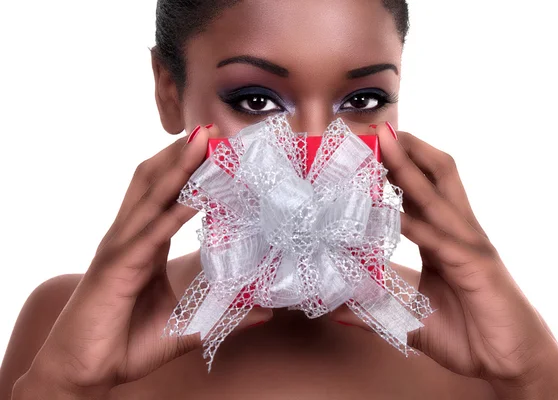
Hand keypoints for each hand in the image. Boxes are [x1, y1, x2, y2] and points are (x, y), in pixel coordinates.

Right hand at [20, 125, 271, 396]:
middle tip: (212, 128)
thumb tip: (266, 310)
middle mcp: (130, 236)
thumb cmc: (128, 342)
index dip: (187, 169)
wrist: (87, 371)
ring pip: (149, 194)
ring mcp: (122, 247)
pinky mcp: (118, 266)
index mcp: (144, 243)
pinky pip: (150, 231)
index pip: (165, 194)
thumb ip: (225, 315)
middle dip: (181, 152)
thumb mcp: (186, 324)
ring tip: (202, 139)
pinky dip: (173, 210)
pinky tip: (194, 196)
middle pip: (153, 180)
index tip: (217, 149)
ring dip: (176, 165)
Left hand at [330, 122, 557, 396]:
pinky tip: (392, 212)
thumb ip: (376, 310)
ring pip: (440, 192)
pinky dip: (415, 222)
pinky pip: (439, 237)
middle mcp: (457, 232)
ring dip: (411, 166)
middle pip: (436, 175)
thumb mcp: (412, 318)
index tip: (368, 153)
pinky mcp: (475, 265)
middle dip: (408, 149)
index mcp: (443, 238)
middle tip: (377, 130)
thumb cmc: (468, 333)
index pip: (419, 192)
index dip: (396, 169)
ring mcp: (468, 244)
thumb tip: (337, 308)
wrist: (509, 360)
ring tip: (387, 142)